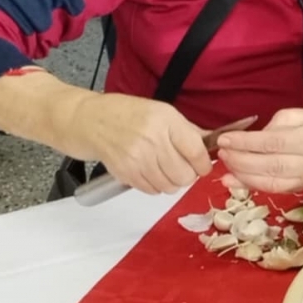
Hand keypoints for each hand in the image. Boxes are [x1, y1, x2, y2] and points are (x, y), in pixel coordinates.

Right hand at [63, 91, 211, 193]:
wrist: (88, 120)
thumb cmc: (126, 114)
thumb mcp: (161, 112)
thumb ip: (188, 130)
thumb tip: (214, 143)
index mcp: (166, 120)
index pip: (196, 152)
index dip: (203, 164)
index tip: (202, 165)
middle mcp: (152, 139)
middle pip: (185, 175)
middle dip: (187, 175)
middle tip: (180, 167)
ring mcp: (137, 157)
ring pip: (170, 187)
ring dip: (170, 182)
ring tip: (162, 168)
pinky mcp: (125, 172)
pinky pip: (152, 191)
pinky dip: (154, 185)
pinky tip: (147, 171)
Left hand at [216, 108, 302, 193]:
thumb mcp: (292, 116)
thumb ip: (270, 128)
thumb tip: (247, 143)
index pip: (272, 143)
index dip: (245, 143)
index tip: (224, 139)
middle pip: (269, 164)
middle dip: (240, 160)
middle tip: (222, 153)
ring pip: (269, 181)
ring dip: (242, 174)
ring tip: (225, 165)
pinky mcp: (300, 188)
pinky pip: (271, 189)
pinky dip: (250, 186)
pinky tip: (233, 181)